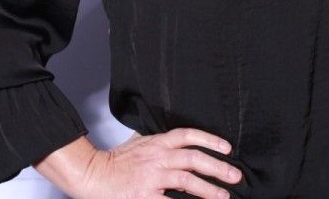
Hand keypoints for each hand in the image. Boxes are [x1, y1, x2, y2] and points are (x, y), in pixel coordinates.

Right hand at [35, 129, 242, 198]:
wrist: (93, 174)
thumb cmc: (116, 161)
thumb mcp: (141, 143)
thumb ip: (161, 144)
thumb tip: (182, 145)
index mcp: (157, 143)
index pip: (188, 135)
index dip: (210, 140)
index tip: (227, 148)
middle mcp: (158, 157)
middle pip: (194, 158)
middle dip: (218, 167)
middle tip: (235, 175)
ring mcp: (152, 177)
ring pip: (187, 181)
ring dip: (208, 189)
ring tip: (223, 196)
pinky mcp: (145, 196)